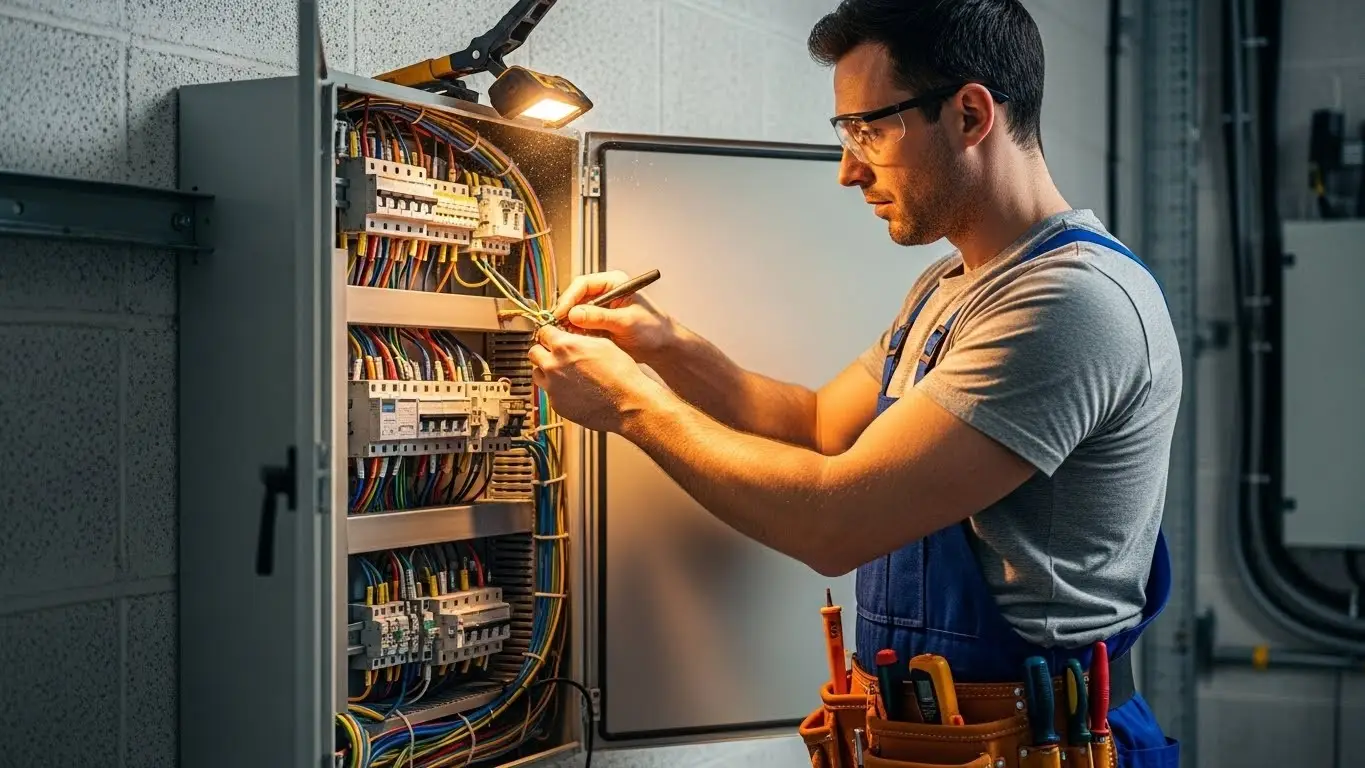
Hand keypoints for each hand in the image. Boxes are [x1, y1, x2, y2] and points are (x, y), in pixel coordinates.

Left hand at [529, 324, 660, 432]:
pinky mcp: (556, 404)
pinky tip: (574, 389)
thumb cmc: (621, 374)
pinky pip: (549, 392)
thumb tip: (572, 338)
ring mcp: (553, 387)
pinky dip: (557, 389)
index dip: (550, 333)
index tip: (553, 336)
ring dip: (546, 370)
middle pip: (533, 352)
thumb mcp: (603, 344)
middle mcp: (553, 366)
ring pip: (537, 373)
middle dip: (543, 350)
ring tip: (563, 372)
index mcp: (564, 346)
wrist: (628, 403)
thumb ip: (580, 340)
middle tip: (554, 353)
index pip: (543, 332)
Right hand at [552, 270, 674, 360]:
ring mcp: (601, 310)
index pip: (583, 284)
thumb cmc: (654, 329)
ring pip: (576, 313)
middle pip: (576, 298)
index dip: (569, 298)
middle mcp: (605, 294)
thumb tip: (574, 314)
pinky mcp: (599, 324)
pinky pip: (581, 326)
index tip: (560, 313)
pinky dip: (576, 333)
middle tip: (558, 326)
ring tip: (566, 336)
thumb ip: (601, 317)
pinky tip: (574, 341)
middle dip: (566, 312)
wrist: (663, 348)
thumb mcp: (626, 322)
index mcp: (614, 283)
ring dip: (569, 324)